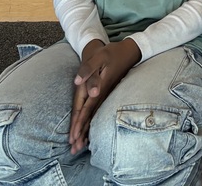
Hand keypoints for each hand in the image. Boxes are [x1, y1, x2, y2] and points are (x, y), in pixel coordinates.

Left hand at [69, 39, 140, 153]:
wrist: (128, 52)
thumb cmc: (111, 53)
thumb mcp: (99, 57)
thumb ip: (88, 69)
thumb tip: (77, 82)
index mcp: (98, 87)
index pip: (85, 109)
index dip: (79, 123)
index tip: (73, 137)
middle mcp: (101, 95)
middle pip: (89, 117)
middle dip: (81, 133)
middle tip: (74, 150)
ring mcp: (105, 95)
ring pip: (94, 117)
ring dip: (86, 132)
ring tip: (80, 147)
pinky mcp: (106, 94)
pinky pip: (97, 112)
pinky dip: (92, 123)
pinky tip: (90, 132)